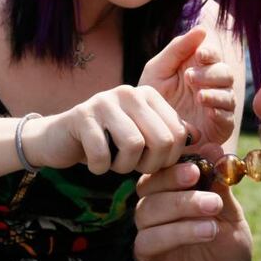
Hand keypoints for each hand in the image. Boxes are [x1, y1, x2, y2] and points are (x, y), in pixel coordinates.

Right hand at [23, 85, 193, 174]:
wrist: (61, 139)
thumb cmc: (109, 141)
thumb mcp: (142, 136)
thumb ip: (170, 134)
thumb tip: (199, 137)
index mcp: (150, 95)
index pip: (177, 134)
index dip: (168, 159)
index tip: (151, 165)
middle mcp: (130, 92)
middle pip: (161, 140)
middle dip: (148, 165)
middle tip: (132, 168)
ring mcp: (105, 100)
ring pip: (134, 145)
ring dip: (123, 167)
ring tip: (114, 164)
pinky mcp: (82, 115)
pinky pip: (103, 153)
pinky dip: (100, 167)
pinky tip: (95, 163)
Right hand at [134, 145, 252, 260]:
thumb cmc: (227, 241)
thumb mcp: (230, 214)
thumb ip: (219, 186)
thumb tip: (214, 149)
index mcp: (168, 201)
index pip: (155, 181)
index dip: (171, 175)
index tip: (196, 171)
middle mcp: (154, 224)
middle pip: (147, 207)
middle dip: (180, 202)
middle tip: (211, 203)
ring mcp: (152, 251)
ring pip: (146, 236)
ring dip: (178, 230)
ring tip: (211, 229)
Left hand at [139, 26, 236, 145]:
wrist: (144, 129)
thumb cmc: (152, 96)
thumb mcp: (159, 68)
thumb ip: (178, 48)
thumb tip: (202, 29)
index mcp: (200, 68)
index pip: (214, 56)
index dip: (210, 53)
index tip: (200, 54)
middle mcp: (212, 85)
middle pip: (225, 73)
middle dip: (210, 74)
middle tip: (190, 77)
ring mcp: (217, 106)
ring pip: (228, 94)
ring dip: (215, 93)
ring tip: (198, 96)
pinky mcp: (219, 126)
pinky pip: (227, 117)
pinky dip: (220, 112)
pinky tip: (208, 110)